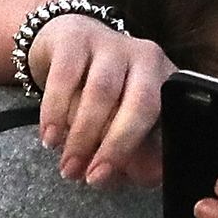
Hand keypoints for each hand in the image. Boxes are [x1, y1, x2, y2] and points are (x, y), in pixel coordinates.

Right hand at [28, 14, 172, 186]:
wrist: (64, 41)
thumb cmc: (101, 92)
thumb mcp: (123, 122)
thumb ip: (138, 153)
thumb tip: (150, 178)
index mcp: (167, 81)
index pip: (167, 120)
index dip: (147, 154)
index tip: (122, 179)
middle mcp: (146, 58)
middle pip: (140, 103)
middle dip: (116, 146)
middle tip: (92, 178)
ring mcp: (112, 44)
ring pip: (101, 92)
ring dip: (82, 136)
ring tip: (68, 166)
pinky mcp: (76, 38)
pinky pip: (65, 78)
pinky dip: (55, 112)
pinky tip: (50, 137)